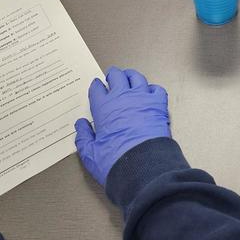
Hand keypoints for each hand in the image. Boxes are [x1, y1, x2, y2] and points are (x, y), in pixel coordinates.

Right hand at [75, 67, 169, 186]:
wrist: (142, 166)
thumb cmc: (114, 161)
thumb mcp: (90, 153)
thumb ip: (83, 137)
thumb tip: (80, 124)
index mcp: (104, 107)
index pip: (97, 89)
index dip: (96, 86)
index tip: (97, 85)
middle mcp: (123, 97)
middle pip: (117, 76)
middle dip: (113, 74)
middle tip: (112, 76)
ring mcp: (142, 98)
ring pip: (137, 77)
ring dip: (131, 76)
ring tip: (129, 77)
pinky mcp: (159, 104)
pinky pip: (156, 89)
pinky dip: (152, 89)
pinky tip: (149, 92)